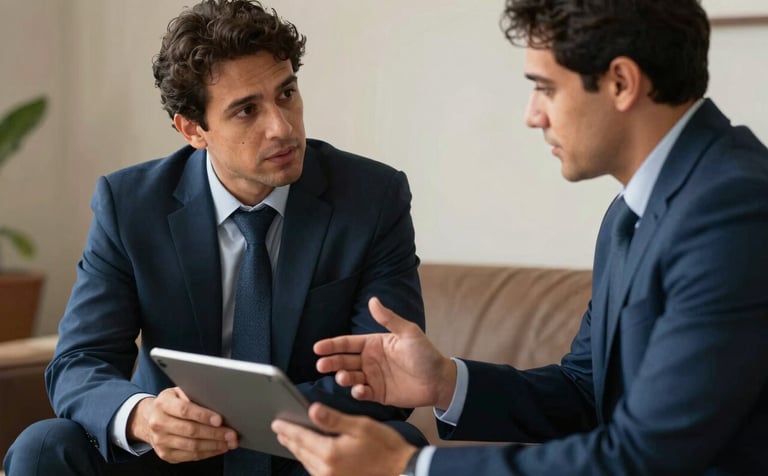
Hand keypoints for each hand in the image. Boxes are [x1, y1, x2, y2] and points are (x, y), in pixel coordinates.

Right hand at [127, 387, 237, 462]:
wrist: (149, 419)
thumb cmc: (170, 403)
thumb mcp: (178, 392)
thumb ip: (193, 395)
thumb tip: (216, 401)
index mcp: (162, 404)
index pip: (184, 410)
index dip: (203, 415)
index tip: (219, 419)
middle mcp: (158, 423)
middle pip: (190, 431)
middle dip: (214, 433)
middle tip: (231, 434)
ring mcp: (161, 441)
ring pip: (192, 446)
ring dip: (214, 445)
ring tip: (229, 442)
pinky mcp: (165, 454)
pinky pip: (190, 456)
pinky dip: (207, 453)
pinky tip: (218, 448)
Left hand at [272, 403, 416, 475]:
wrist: (402, 471)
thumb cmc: (384, 446)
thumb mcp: (360, 426)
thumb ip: (333, 419)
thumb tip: (311, 410)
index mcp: (330, 454)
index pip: (301, 438)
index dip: (287, 428)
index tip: (276, 422)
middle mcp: (326, 470)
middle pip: (301, 451)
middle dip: (289, 439)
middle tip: (279, 429)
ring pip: (306, 462)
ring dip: (298, 450)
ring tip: (291, 439)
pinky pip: (316, 471)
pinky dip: (309, 460)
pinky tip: (309, 454)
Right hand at [315, 297, 456, 408]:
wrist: (439, 380)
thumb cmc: (425, 353)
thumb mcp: (408, 333)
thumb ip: (389, 319)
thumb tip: (373, 300)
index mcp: (373, 344)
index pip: (347, 343)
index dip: (332, 345)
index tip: (317, 348)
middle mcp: (369, 360)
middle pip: (344, 360)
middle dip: (331, 362)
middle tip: (321, 364)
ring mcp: (372, 378)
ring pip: (350, 377)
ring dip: (343, 377)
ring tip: (342, 377)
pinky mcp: (378, 394)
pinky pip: (363, 393)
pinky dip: (358, 392)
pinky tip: (359, 390)